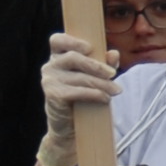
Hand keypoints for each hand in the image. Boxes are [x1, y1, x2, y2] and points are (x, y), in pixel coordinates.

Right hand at [39, 32, 118, 159]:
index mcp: (57, 56)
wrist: (69, 125)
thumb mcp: (94, 76)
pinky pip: (77, 92)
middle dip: (96, 66)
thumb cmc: (82, 96)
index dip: (72, 41)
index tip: (90, 47)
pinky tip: (105, 98)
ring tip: (116, 90)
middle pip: (73, 58)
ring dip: (101, 84)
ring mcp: (49, 81)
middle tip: (113, 74)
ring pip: (79, 77)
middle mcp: (50, 66)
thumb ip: (104, 63)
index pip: (57, 40)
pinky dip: (94, 94)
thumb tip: (114, 54)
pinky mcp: (53, 95)